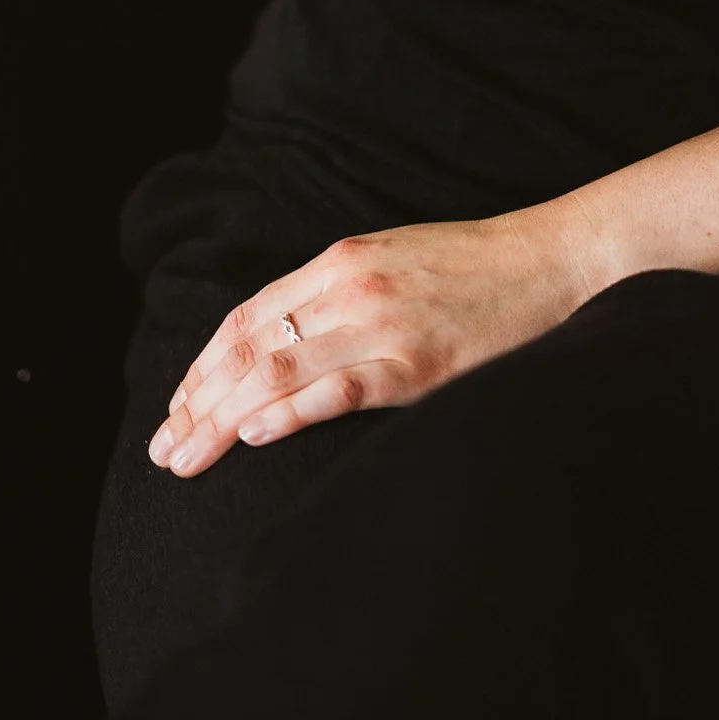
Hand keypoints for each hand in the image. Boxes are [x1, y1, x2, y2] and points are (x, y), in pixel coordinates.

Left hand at [146, 207, 599, 479]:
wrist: (554, 261)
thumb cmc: (478, 269)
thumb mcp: (395, 261)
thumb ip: (339, 295)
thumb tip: (282, 346)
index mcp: (340, 261)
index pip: (247, 318)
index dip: (202, 366)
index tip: (176, 409)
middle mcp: (349, 288)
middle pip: (248, 348)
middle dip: (197, 402)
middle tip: (164, 450)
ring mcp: (381, 325)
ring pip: (276, 372)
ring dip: (222, 419)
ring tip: (188, 458)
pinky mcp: (417, 364)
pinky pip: (336, 390)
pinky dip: (287, 412)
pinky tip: (252, 436)